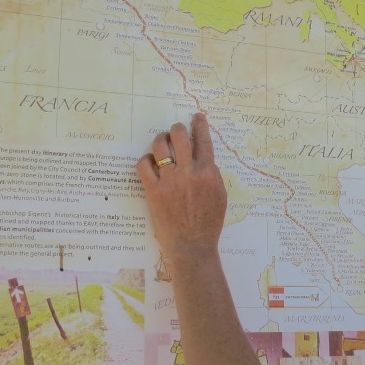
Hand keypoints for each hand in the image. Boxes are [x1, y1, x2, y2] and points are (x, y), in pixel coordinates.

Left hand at [136, 113, 226, 258]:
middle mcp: (189, 173)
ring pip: (160, 147)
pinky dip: (146, 160)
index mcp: (208, 173)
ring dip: (160, 140)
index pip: (204, 141)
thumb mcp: (220, 197)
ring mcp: (170, 181)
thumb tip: (203, 160)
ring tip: (161, 142)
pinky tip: (149, 163)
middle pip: (180, 137)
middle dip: (177, 129)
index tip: (197, 117)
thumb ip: (213, 176)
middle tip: (175, 132)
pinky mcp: (153, 191)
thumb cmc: (209, 224)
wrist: (192, 247)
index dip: (200, 125)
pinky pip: (143, 165)